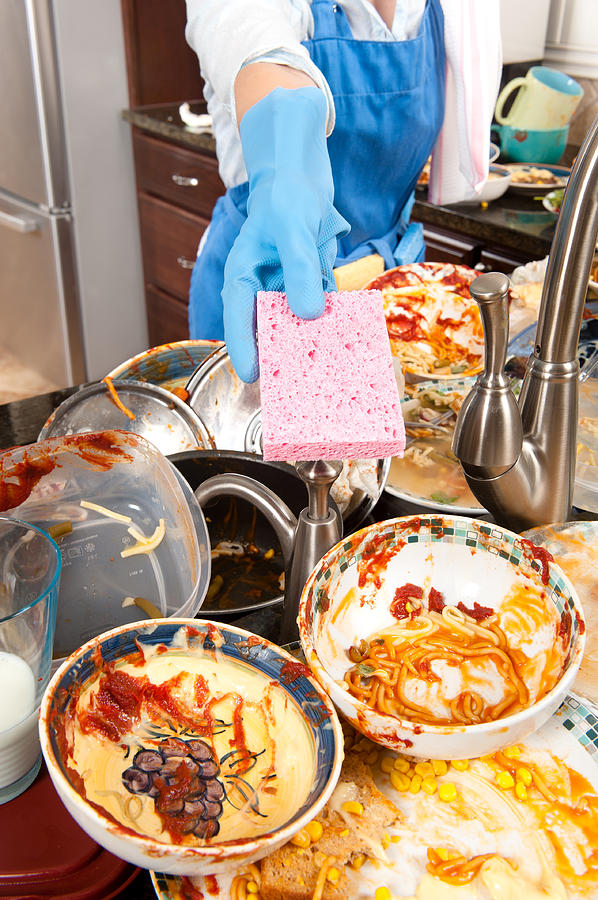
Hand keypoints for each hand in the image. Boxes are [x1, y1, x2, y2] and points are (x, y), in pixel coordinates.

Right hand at [222, 86, 348, 382]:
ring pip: (295, 325)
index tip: (251, 376)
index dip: (243, 349)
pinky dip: (331, 324)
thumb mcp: (292, 230)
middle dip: (280, 354)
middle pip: (266, 330)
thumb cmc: (287, 197)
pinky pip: (320, 311)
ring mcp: (287, 290)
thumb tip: (309, 314)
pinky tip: (347, 342)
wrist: (304, 177)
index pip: (238, 319)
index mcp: (243, 276)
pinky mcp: (310, 286)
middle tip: (296, 382)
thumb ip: (299, 270)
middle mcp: (262, 289)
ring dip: (310, 343)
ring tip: (326, 371)